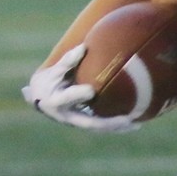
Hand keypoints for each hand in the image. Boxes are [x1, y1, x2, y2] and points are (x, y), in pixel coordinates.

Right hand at [22, 44, 137, 132]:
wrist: (40, 98)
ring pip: (97, 128)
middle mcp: (67, 116)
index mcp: (57, 100)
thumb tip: (83, 47)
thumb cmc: (50, 80)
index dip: (77, 95)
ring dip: (116, 127)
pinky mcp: (83, 124)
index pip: (67, 98)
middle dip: (107, 122)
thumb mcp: (54, 70)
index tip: (91, 91)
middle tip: (126, 119)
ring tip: (136, 124)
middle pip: (88, 123)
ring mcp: (76, 122)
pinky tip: (135, 122)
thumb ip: (68, 61)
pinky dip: (116, 126)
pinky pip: (101, 126)